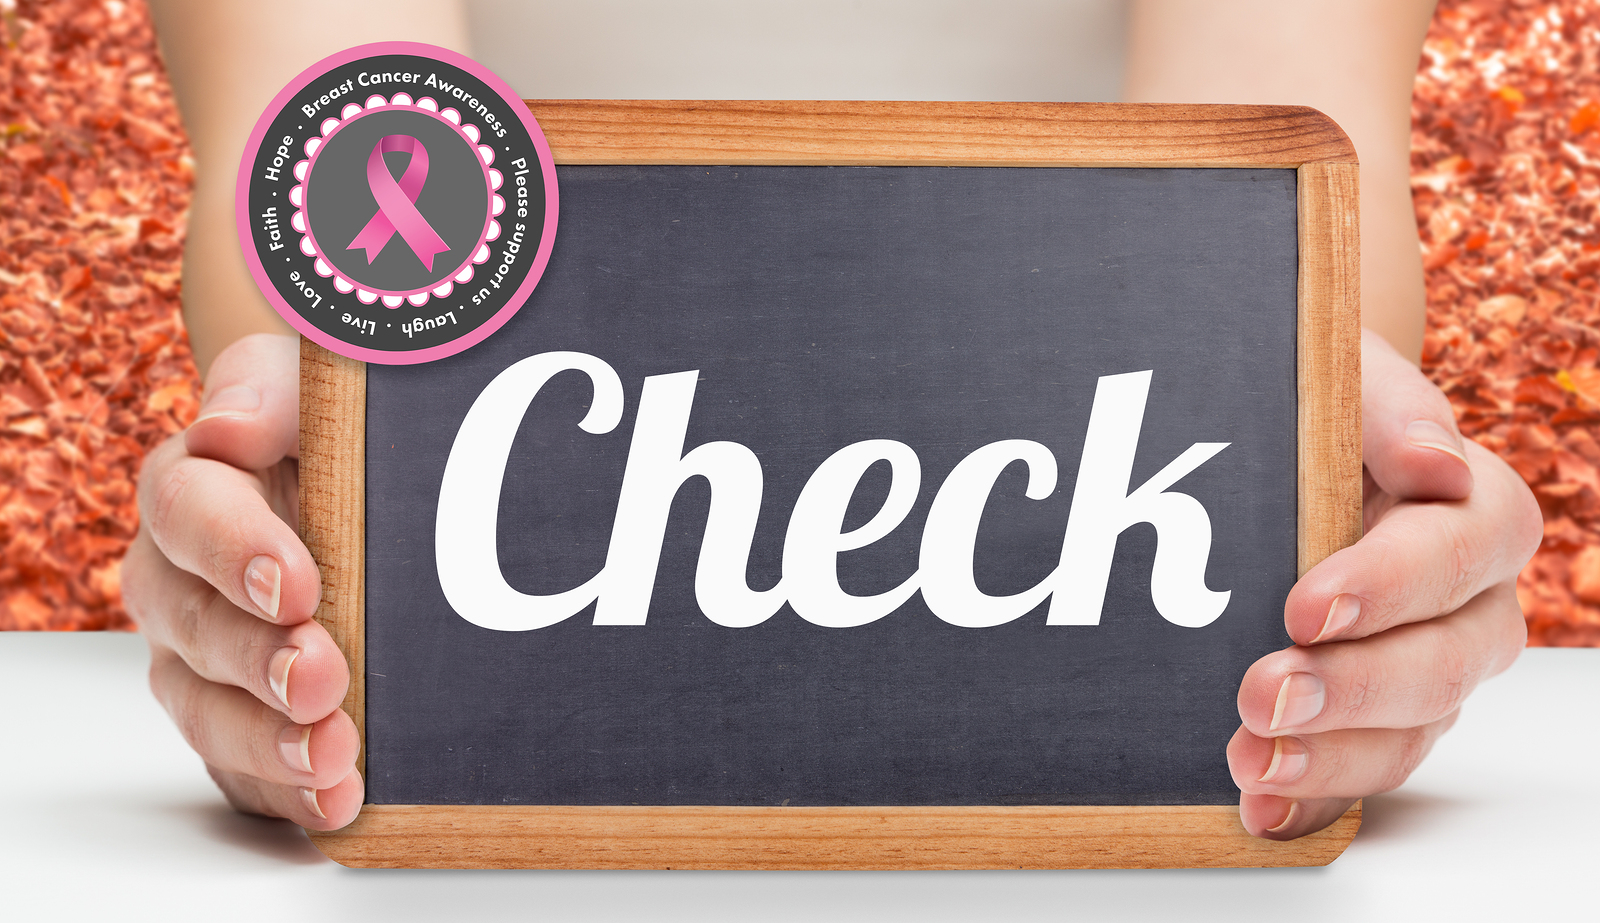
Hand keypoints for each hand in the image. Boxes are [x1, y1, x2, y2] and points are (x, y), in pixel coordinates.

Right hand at [122, 334, 361, 827]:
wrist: (378, 484)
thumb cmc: (338, 427)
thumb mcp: (314, 383)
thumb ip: (270, 392)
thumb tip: (226, 429)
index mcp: (191, 487)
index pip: (187, 512)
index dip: (237, 551)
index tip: (298, 585)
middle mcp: (181, 579)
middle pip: (196, 626)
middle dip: (259, 660)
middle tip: (322, 678)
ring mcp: (204, 658)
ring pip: (207, 708)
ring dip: (268, 740)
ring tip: (333, 757)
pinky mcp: (241, 717)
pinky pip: (244, 768)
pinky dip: (288, 792)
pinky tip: (337, 802)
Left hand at [1228, 329, 1541, 837]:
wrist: (1285, 451)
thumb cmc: (1321, 408)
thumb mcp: (1348, 379)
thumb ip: (1389, 409)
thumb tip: (1435, 462)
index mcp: (1476, 513)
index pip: (1460, 551)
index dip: (1389, 585)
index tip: (1304, 605)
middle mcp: (1468, 604)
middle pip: (1441, 663)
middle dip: (1349, 688)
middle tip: (1262, 695)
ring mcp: (1425, 671)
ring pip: (1408, 733)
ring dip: (1328, 757)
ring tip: (1249, 760)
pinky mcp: (1375, 720)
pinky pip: (1360, 771)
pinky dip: (1312, 799)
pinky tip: (1259, 807)